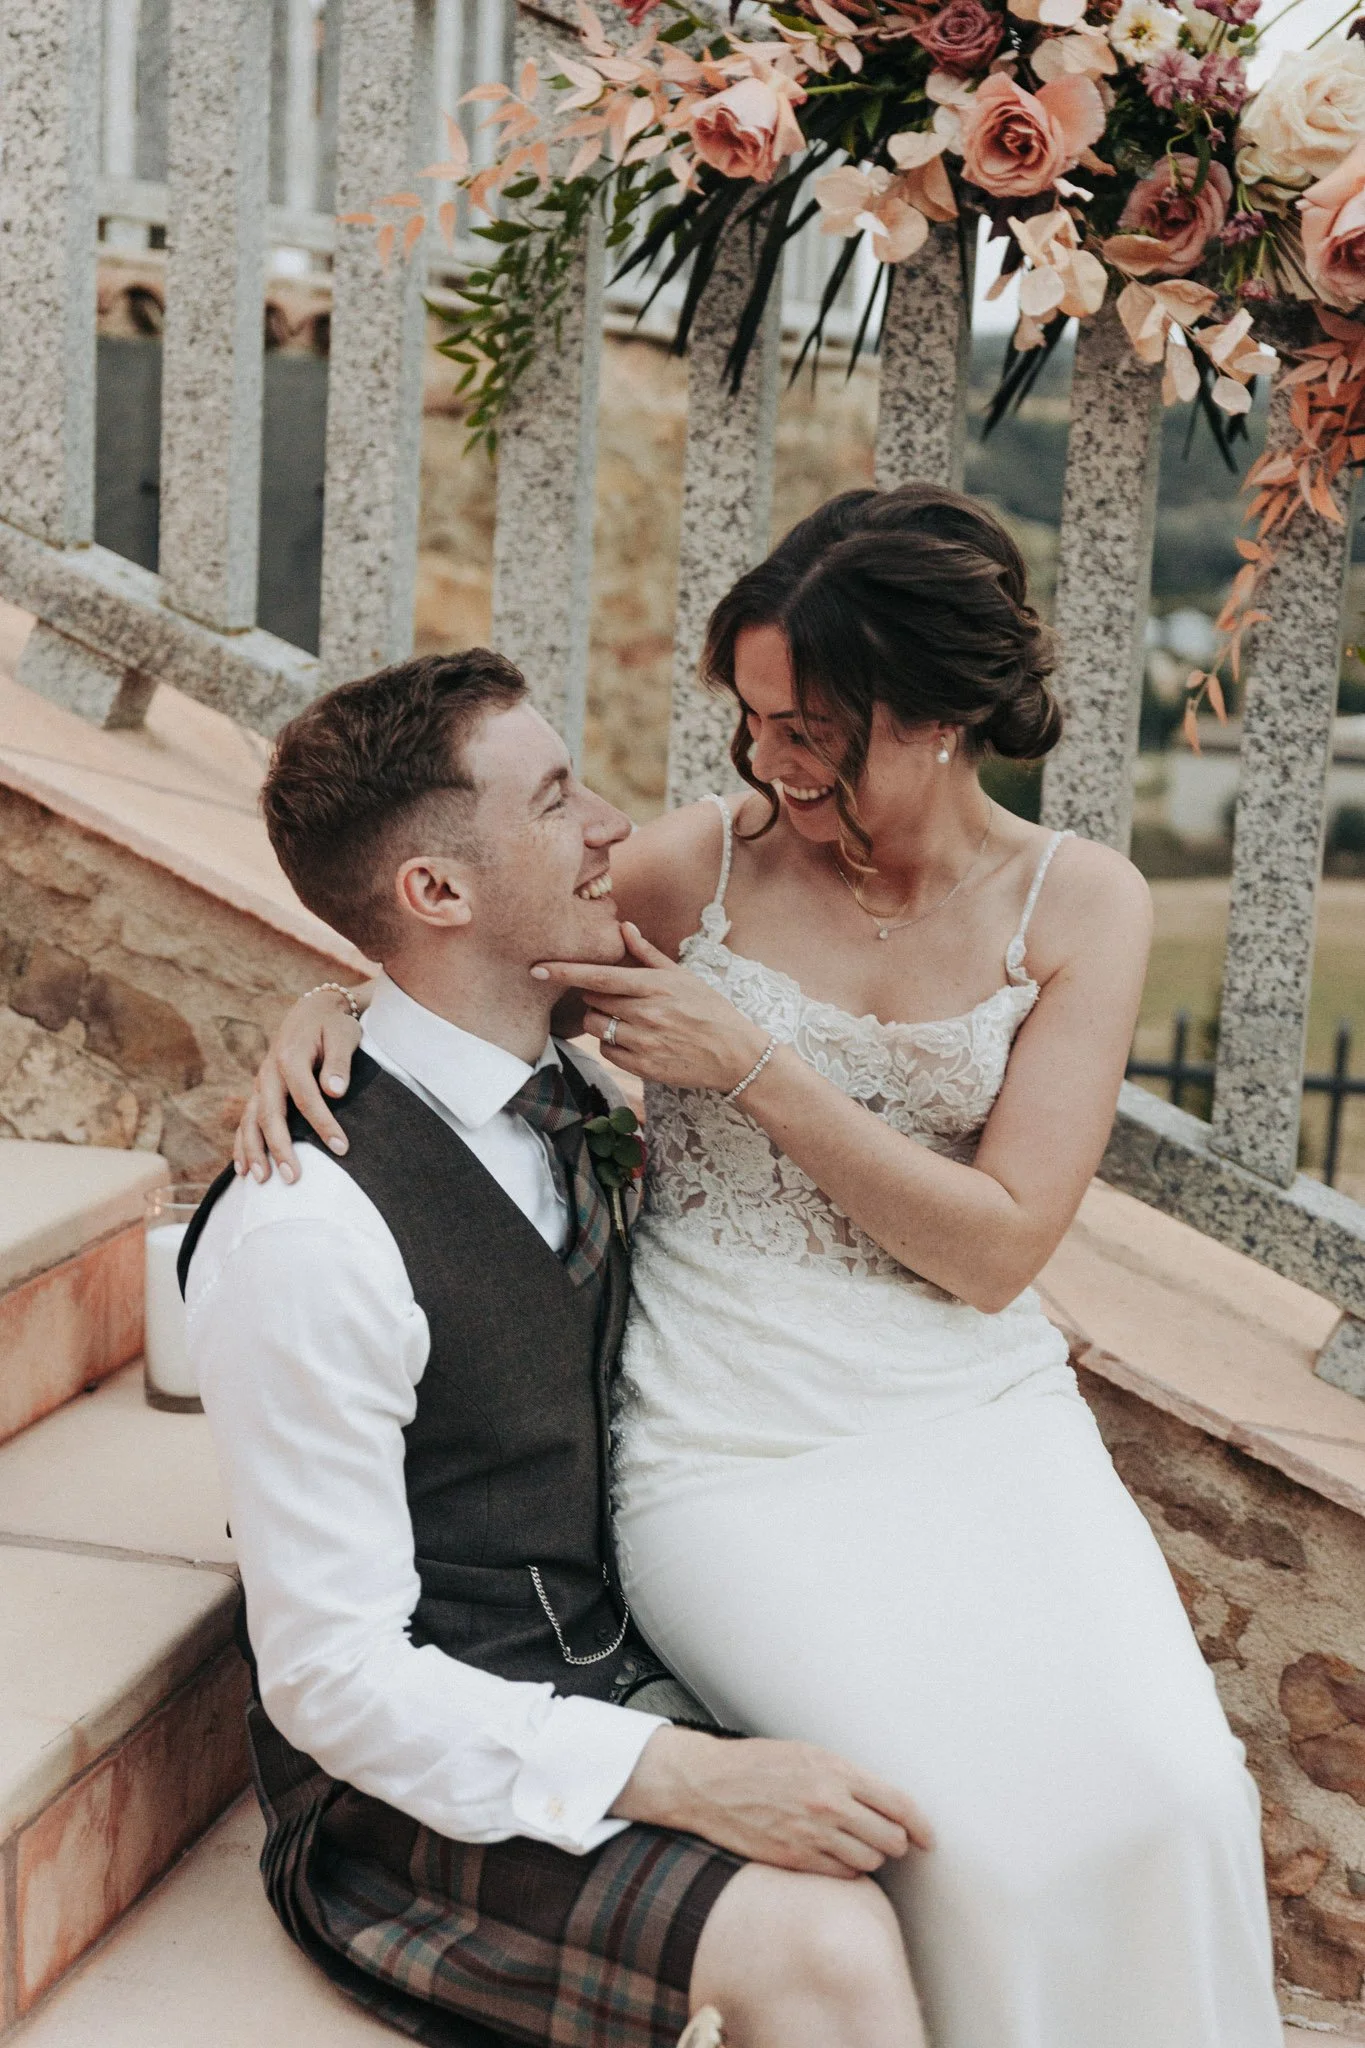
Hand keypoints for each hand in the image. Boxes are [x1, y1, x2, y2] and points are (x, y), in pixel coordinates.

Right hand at [233, 987, 366, 1183]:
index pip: (306, 1097)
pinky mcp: (259, 1092)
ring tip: (261, 1180)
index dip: (323, 1124)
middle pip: (270, 1115)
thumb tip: (334, 1089)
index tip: (341, 1148)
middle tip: (292, 1178)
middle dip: (280, 1148)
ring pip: (251, 1121)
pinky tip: (242, 1170)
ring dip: (253, 1151)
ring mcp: (261, 1084)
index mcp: (291, 1057)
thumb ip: (339, 1061)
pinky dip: (241, 1145)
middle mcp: (270, 1073)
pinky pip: (245, 1121)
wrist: (312, 1012)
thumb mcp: (343, 1034)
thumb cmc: (333, 1026)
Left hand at [532, 924, 768, 1093]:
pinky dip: (612, 1045)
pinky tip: (633, 1040)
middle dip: (595, 999)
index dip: (564, 972)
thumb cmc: (709, 1009)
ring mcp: (644, 1042)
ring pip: (597, 1029)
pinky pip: (608, 1053)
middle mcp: (646, 1013)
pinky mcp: (644, 1067)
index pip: (598, 977)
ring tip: (626, 1020)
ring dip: (601, 1022)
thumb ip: (648, 954)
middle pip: (593, 1003)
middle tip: (615, 1000)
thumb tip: (624, 927)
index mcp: (654, 986)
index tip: (537, 968)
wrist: (735, 1053)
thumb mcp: (683, 976)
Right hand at [613, 1726, 933, 1878]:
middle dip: (894, 1842)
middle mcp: (829, 1804)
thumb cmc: (760, 1764)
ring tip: (853, 1844)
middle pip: (891, 1839)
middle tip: (886, 1839)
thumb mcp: (809, 1754)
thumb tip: (884, 1801)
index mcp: (836, 1771)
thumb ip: (847, 1778)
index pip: (899, 1804)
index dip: (922, 1826)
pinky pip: (841, 1876)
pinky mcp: (795, 1859)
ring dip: (869, 1857)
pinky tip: (832, 1856)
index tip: (929, 1839)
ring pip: (869, 1861)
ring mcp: (812, 1835)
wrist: (709, 1784)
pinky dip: (844, 1870)